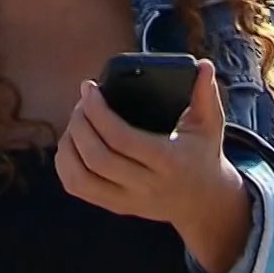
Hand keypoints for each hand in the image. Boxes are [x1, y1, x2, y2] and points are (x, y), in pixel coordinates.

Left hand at [55, 59, 249, 252]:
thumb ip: (205, 95)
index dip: (97, 111)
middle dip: (80, 123)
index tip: (89, 88)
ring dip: (68, 144)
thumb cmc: (201, 154)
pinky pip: (77, 188)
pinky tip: (71, 143)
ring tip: (76, 121)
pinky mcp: (115, 206)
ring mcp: (129, 200)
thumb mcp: (209, 126)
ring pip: (80, 176)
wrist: (203, 201)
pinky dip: (64, 164)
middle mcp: (147, 185)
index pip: (121, 138)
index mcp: (169, 161)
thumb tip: (204, 65)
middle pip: (97, 157)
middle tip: (82, 102)